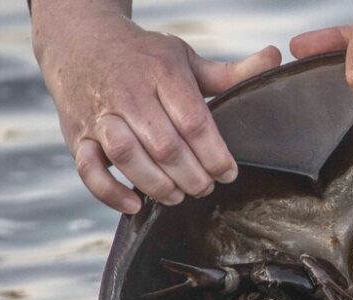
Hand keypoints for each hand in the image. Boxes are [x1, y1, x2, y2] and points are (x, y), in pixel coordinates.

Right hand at [33, 6, 280, 212]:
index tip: (229, 173)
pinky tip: (136, 204)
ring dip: (157, 185)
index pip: (193, 120)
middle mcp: (129, 93)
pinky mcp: (76, 135)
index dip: (215, 153)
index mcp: (162, 73)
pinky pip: (87, 169)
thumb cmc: (144, 57)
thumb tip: (275, 58)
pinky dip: (110, 192)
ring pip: (127, 157)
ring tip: (178, 195)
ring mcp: (100, 115)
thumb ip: (230, 72)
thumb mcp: (185, 59)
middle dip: (192, 176)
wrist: (80, 41)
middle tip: (206, 187)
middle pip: (165, 145)